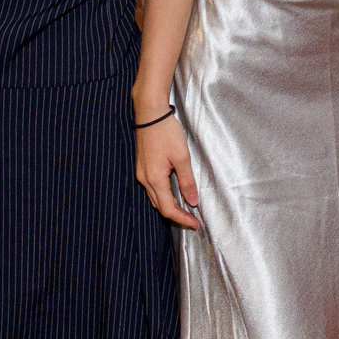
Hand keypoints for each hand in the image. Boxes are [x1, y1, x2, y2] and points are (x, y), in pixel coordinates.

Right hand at [138, 113, 202, 230]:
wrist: (150, 113)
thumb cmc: (166, 132)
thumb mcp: (182, 157)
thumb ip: (187, 181)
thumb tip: (192, 202)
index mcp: (154, 179)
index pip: (168, 209)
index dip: (182, 219)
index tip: (196, 224)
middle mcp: (145, 179)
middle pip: (160, 207)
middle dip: (177, 216)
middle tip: (193, 220)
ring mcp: (142, 173)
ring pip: (156, 198)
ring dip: (170, 206)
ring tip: (186, 210)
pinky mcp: (143, 167)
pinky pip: (153, 189)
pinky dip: (164, 196)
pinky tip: (174, 193)